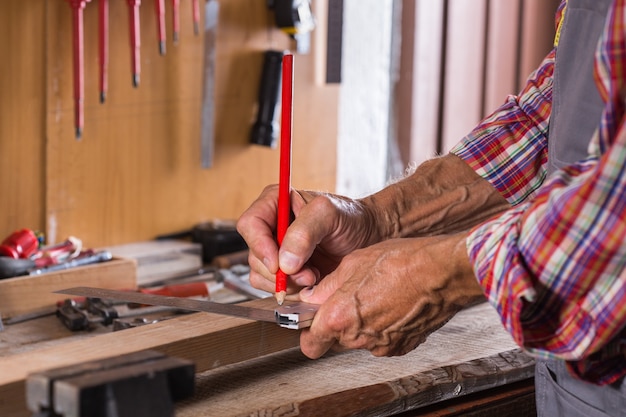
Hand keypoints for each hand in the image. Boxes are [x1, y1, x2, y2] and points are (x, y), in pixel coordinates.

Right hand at [236, 186, 378, 296]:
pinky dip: (291, 291)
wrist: (369, 238)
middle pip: (255, 255)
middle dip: (280, 271)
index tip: (279, 265)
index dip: (260, 247)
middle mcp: (270, 226)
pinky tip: (312, 282)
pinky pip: (272, 288)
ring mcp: (275, 251)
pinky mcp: (284, 271)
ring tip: (313, 276)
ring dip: (287, 283)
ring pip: (261, 275)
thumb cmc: (352, 218)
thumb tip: (284, 261)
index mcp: (275, 202)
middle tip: (308, 273)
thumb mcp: (331, 214)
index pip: (250, 224)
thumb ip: (305, 231)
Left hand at [298, 233, 485, 358]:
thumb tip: (312, 296)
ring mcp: (382, 345)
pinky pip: (381, 341)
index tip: (311, 319)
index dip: (308, 331)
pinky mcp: (401, 347)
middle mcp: (359, 337)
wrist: (443, 273)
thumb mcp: (354, 263)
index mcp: (340, 317)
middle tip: (347, 301)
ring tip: (375, 298)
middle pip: (334, 342)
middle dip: (335, 325)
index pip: (310, 344)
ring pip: (358, 341)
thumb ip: (328, 286)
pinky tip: (392, 306)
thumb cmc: (402, 262)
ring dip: (360, 325)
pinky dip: (382, 328)